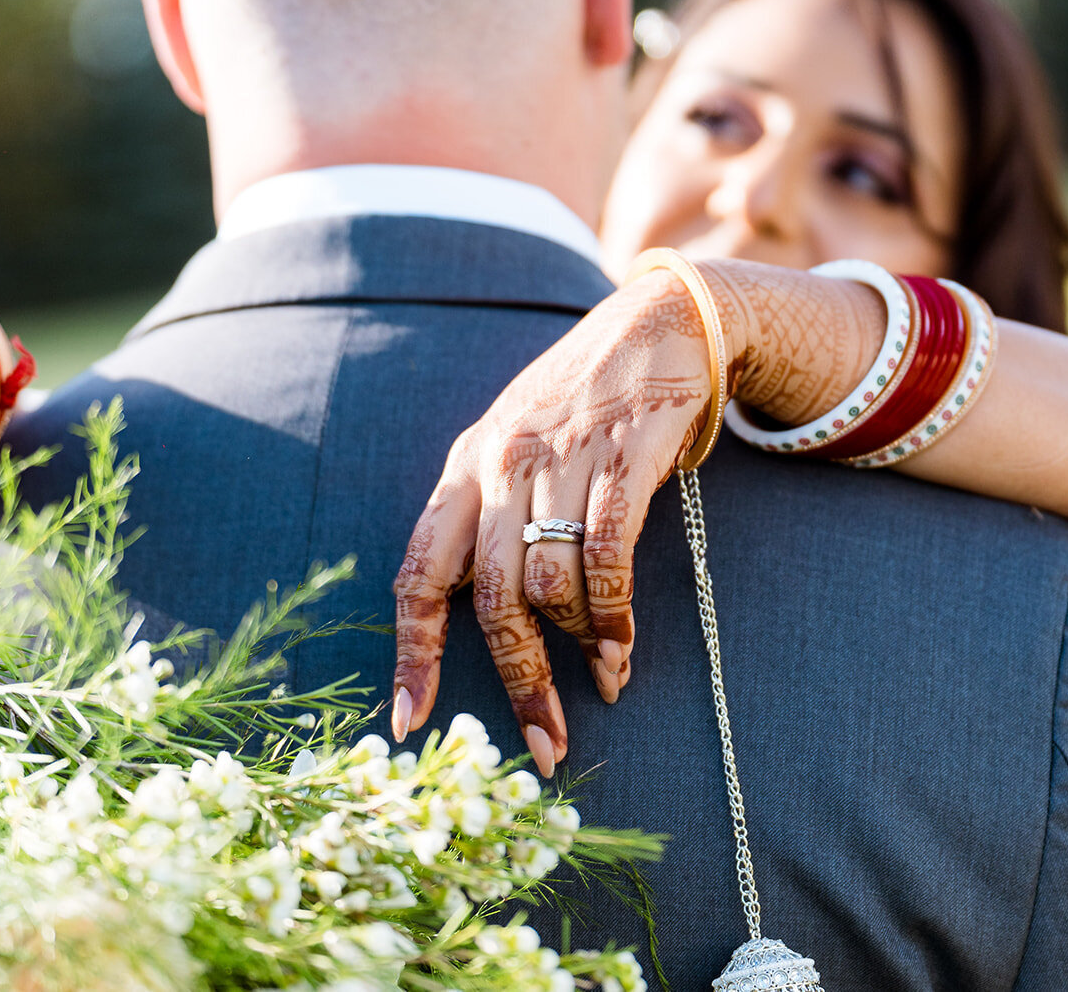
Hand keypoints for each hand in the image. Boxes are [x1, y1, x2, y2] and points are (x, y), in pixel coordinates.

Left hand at [391, 257, 882, 773]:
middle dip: (518, 684)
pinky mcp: (621, 460)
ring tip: (605, 677)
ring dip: (579, 648)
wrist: (659, 322)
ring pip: (550, 587)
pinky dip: (614, 617)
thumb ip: (492, 518)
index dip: (411, 654)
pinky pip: (607, 560)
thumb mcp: (514, 445)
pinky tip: (622, 649)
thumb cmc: (582, 401)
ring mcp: (560, 461)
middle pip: (491, 602)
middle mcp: (500, 466)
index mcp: (463, 470)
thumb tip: (499, 620)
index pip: (419, 574)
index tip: (408, 723)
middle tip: (546, 744)